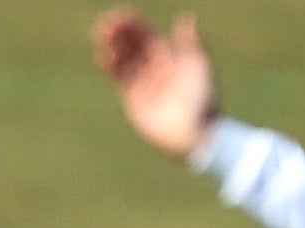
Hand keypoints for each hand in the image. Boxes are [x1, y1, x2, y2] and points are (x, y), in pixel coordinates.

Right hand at [93, 9, 217, 156]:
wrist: (196, 134)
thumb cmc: (204, 100)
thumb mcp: (200, 67)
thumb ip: (192, 43)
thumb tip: (187, 17)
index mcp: (168, 55)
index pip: (145, 33)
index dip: (132, 23)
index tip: (121, 15)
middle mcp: (153, 66)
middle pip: (130, 43)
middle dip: (117, 33)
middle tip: (105, 25)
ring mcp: (143, 82)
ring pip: (122, 58)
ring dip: (110, 47)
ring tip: (100, 37)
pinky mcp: (134, 98)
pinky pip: (119, 78)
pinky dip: (110, 66)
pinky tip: (103, 57)